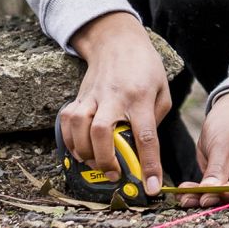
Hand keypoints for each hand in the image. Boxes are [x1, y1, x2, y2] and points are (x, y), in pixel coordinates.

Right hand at [63, 12, 170, 196]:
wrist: (117, 41)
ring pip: (79, 126)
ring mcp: (93, 96)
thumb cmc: (144, 68)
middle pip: (102, 131)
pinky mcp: (79, 96)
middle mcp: (114, 97)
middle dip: (105, 160)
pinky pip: (66, 120)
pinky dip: (69, 139)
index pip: (146, 136)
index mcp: (140, 98)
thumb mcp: (162, 91)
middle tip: (114, 175)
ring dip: (85, 151)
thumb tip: (142, 150)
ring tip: (95, 163)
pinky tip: (79, 149)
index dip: (148, 165)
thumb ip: (155, 120)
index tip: (151, 188)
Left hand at [175, 91, 228, 208]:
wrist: (228, 117)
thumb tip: (207, 196)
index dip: (225, 194)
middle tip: (186, 199)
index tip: (204, 198)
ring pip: (228, 197)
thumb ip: (216, 172)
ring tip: (183, 196)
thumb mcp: (221, 146)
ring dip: (204, 197)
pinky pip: (222, 194)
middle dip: (211, 197)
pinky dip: (205, 193)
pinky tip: (188, 193)